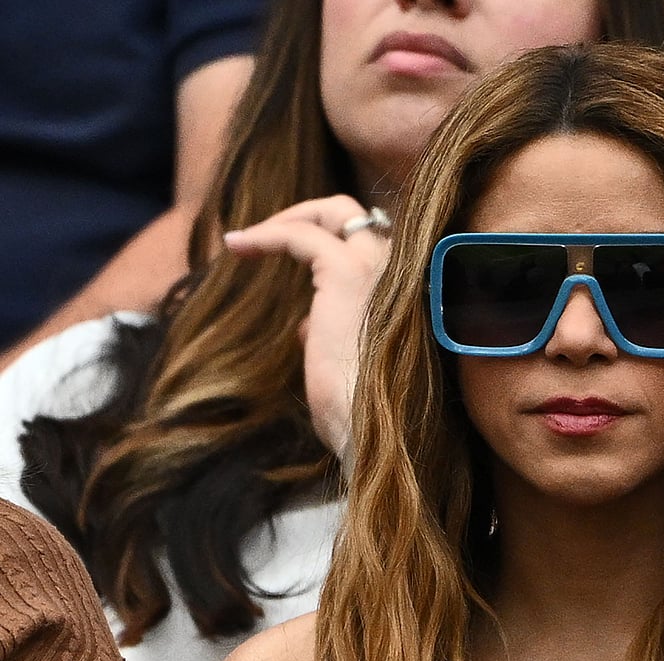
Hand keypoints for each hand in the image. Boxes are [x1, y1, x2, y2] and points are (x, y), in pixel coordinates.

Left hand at [223, 195, 390, 457]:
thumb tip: (307, 324)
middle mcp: (401, 270)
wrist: (373, 430)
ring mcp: (378, 267)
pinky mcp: (346, 273)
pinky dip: (267, 235)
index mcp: (409, 291)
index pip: (369, 242)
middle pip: (356, 215)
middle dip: (309, 216)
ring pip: (334, 211)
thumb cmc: (361, 412)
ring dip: (286, 220)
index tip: (284, 260)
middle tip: (265, 237)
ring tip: (243, 242)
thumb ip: (333, 334)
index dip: (327, 243)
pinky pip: (300, 235)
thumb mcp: (347, 366)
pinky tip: (237, 246)